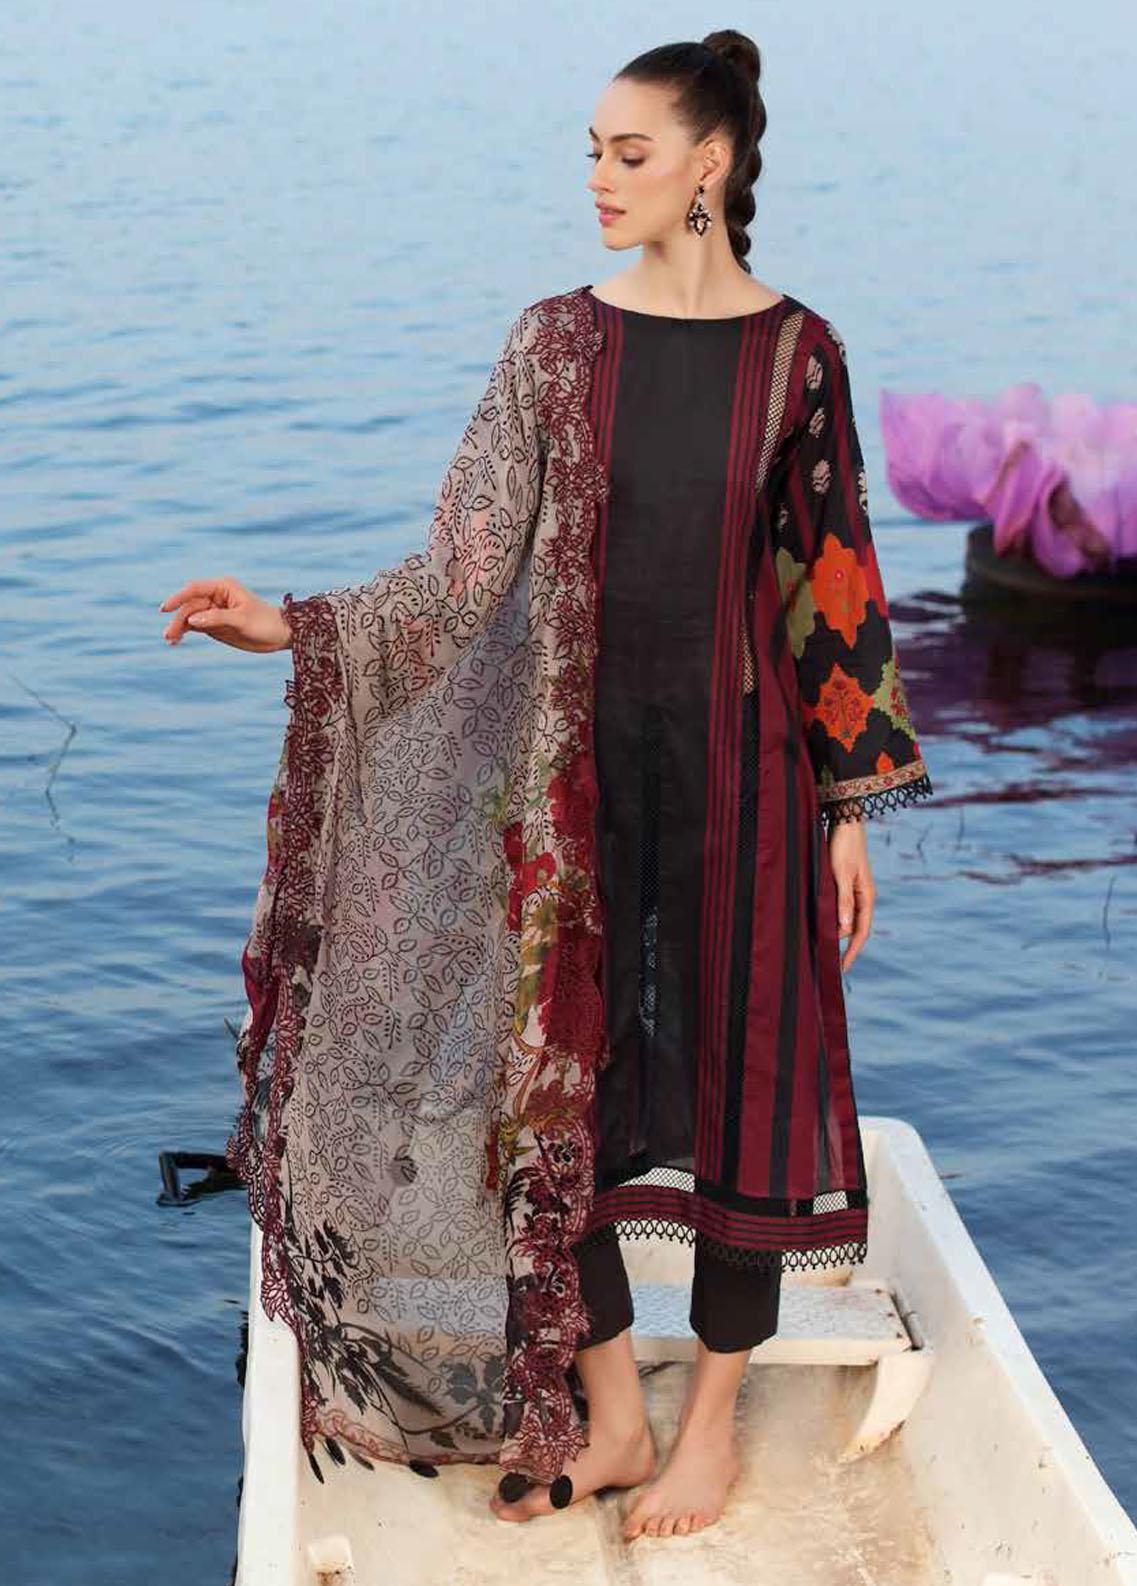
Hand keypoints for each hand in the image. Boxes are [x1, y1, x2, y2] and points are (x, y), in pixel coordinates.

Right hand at [158, 576, 292, 652]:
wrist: (279, 636)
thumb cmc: (265, 623)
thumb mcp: (242, 620)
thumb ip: (216, 618)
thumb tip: (192, 620)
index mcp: (223, 587)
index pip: (194, 589)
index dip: (178, 597)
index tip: (165, 608)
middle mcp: (215, 597)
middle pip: (190, 606)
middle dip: (178, 619)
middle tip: (169, 636)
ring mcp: (213, 611)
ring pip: (189, 617)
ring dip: (178, 627)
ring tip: (170, 640)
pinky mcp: (213, 624)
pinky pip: (194, 626)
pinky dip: (185, 632)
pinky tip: (176, 641)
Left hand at [828, 819, 873, 971]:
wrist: (844, 822)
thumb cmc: (844, 846)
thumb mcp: (842, 874)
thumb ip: (843, 900)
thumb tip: (843, 929)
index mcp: (866, 896)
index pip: (861, 932)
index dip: (851, 952)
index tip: (840, 969)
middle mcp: (861, 896)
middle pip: (851, 928)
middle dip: (839, 944)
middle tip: (822, 961)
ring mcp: (852, 890)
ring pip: (842, 917)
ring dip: (831, 929)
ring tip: (814, 943)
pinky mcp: (842, 883)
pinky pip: (836, 906)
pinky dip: (827, 916)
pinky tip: (815, 921)